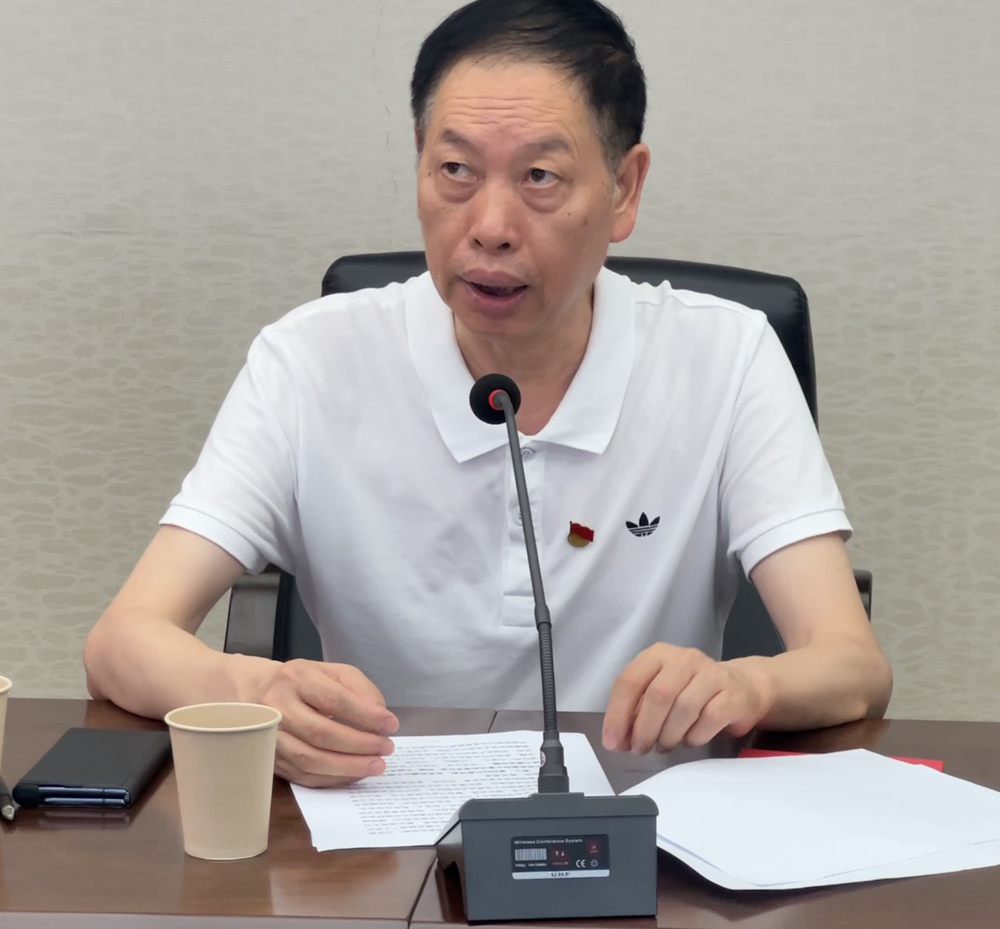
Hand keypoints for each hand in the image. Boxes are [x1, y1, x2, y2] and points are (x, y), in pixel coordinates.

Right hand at [253, 659, 398, 786]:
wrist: (259, 693)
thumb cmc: (306, 682)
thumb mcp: (334, 672)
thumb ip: (359, 689)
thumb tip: (379, 718)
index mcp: (297, 678)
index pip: (333, 700)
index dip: (365, 715)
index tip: (391, 724)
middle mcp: (277, 707)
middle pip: (320, 733)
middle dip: (359, 744)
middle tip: (386, 748)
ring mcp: (270, 737)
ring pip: (309, 759)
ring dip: (347, 767)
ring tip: (375, 765)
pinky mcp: (271, 760)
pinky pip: (303, 776)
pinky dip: (333, 778)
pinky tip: (353, 774)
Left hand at [602, 644, 772, 753]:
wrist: (741, 687)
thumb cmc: (690, 692)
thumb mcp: (659, 693)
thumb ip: (635, 712)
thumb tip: (616, 740)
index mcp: (658, 655)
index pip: (630, 680)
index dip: (618, 714)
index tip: (613, 742)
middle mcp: (684, 658)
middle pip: (658, 695)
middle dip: (644, 729)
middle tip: (640, 749)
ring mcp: (711, 673)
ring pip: (683, 708)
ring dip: (668, 735)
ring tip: (664, 746)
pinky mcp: (732, 693)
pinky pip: (709, 719)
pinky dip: (694, 737)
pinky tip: (689, 741)